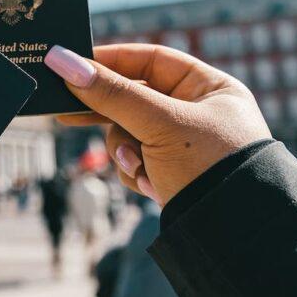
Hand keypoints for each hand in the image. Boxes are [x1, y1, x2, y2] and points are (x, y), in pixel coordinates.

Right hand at [45, 44, 270, 204]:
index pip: (151, 60)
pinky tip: (151, 185)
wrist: (234, 235)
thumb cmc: (210, 166)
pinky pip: (135, 160)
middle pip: (133, 99)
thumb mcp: (158, 123)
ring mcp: (182, 144)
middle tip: (67, 113)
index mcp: (209, 88)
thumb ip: (111, 93)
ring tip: (139, 167)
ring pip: (127, 133)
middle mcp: (197, 112)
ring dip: (125, 151)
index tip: (73, 64)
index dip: (112, 61)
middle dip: (110, 115)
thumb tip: (62, 60)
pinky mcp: (170, 172)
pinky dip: (136, 172)